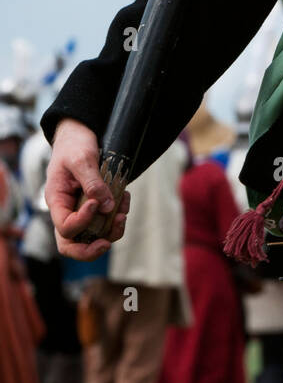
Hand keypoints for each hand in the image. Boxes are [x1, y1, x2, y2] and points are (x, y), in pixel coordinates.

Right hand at [45, 119, 129, 260]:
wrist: (80, 132)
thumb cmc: (74, 143)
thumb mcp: (81, 158)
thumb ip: (92, 182)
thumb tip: (105, 207)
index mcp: (57, 200)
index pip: (65, 227)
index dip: (82, 222)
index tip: (96, 203)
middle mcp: (68, 209)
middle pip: (71, 244)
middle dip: (89, 249)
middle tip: (107, 243)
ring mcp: (81, 209)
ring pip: (92, 236)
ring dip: (110, 231)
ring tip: (123, 214)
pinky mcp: (95, 205)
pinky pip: (106, 220)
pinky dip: (117, 216)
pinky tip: (125, 200)